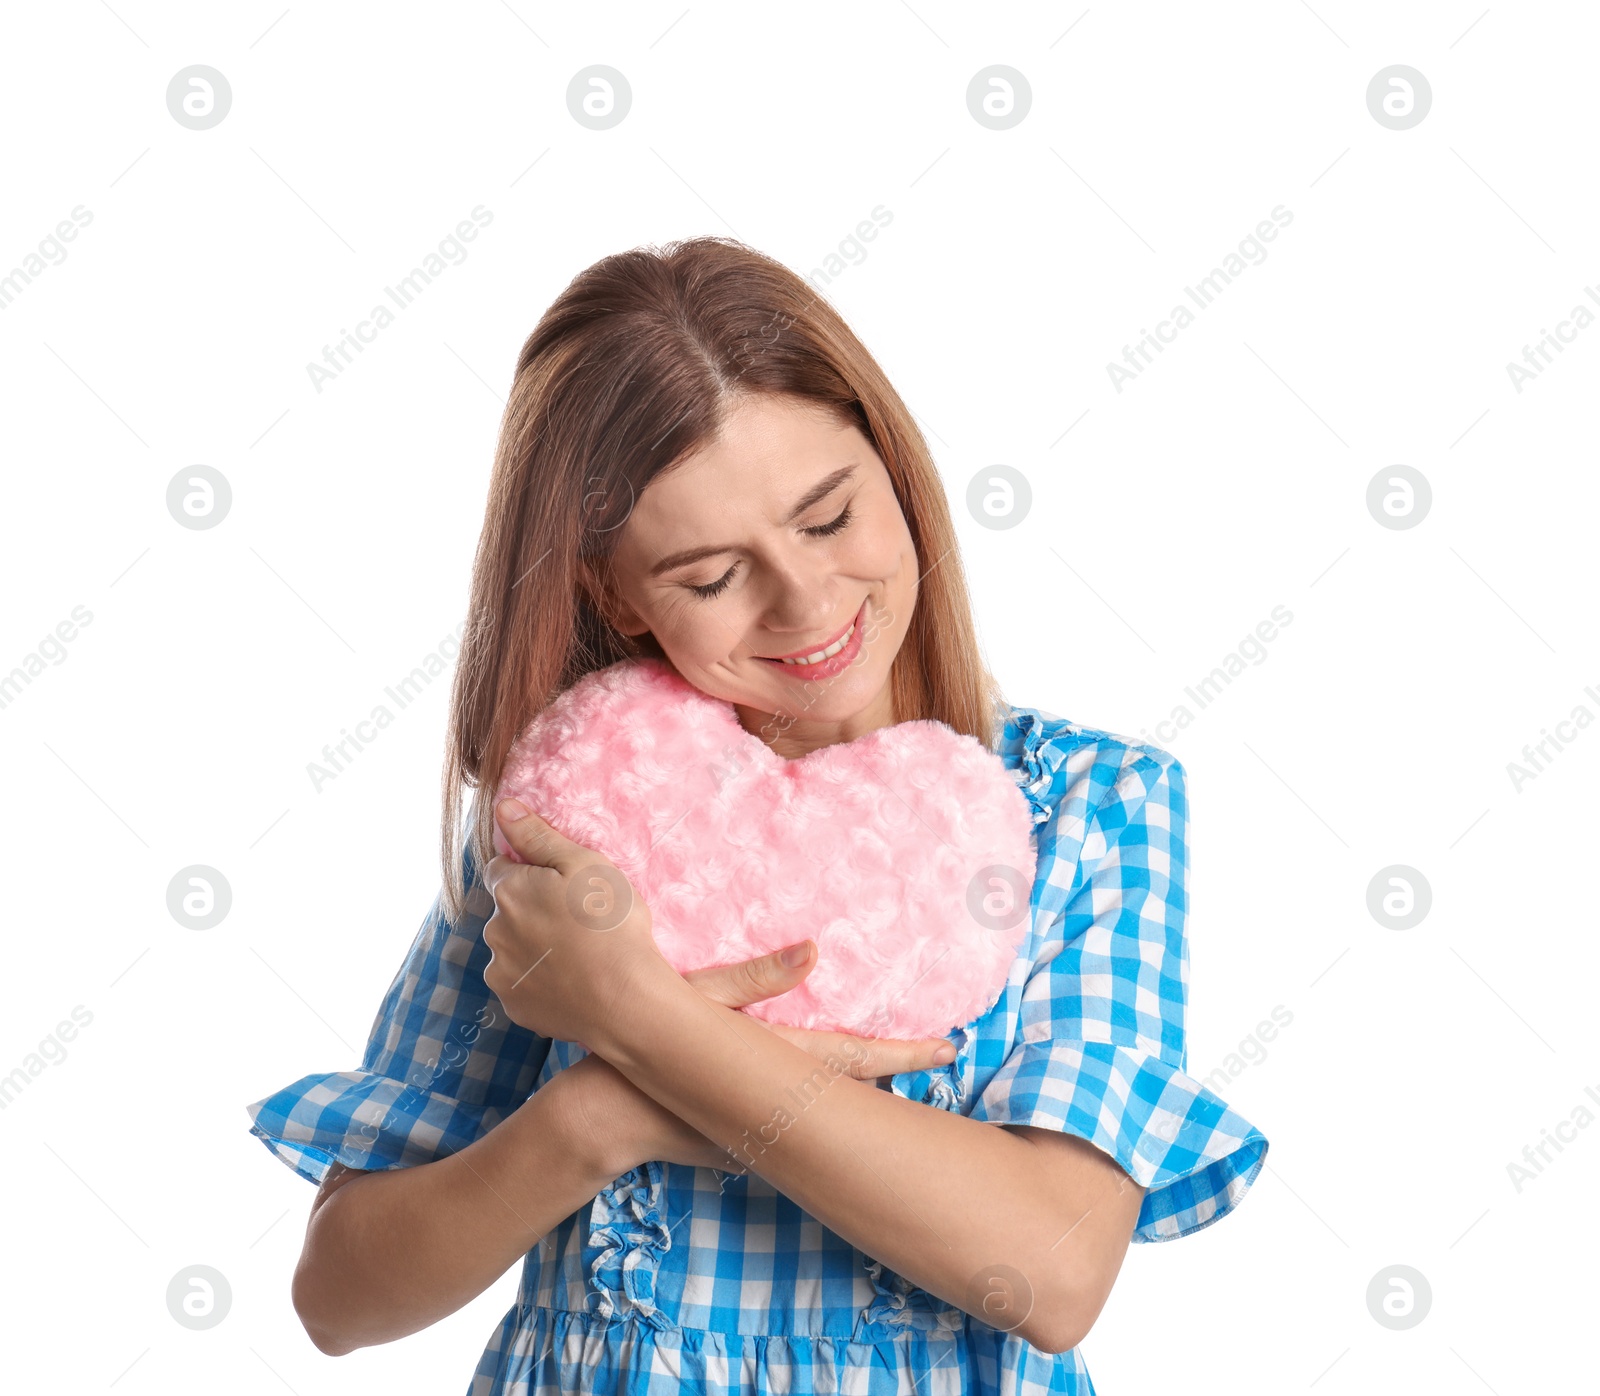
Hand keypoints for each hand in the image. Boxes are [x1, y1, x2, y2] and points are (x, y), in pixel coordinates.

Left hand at [481, 798, 666, 1043]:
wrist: (626, 999)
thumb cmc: (611, 924)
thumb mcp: (583, 864)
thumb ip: (537, 836)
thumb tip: (502, 807)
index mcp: (509, 892)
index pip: (502, 869)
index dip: (531, 872)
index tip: (561, 884)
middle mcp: (495, 932)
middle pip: (507, 911)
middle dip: (531, 910)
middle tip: (577, 919)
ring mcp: (503, 974)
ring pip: (513, 950)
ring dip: (534, 948)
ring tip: (579, 953)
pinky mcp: (516, 1007)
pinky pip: (523, 985)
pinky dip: (540, 982)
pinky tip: (572, 981)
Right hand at [566, 942, 959, 1177]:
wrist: (596, 1118)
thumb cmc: (639, 1046)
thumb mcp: (696, 997)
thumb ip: (756, 977)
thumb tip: (814, 950)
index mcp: (774, 1062)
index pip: (857, 1058)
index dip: (907, 1055)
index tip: (950, 1049)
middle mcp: (776, 1096)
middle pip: (855, 1086)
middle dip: (899, 1069)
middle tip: (945, 1055)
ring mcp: (761, 1120)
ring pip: (828, 1101)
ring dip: (863, 1084)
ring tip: (903, 1065)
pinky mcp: (739, 1131)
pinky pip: (793, 1110)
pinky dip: (823, 1097)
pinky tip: (835, 1087)